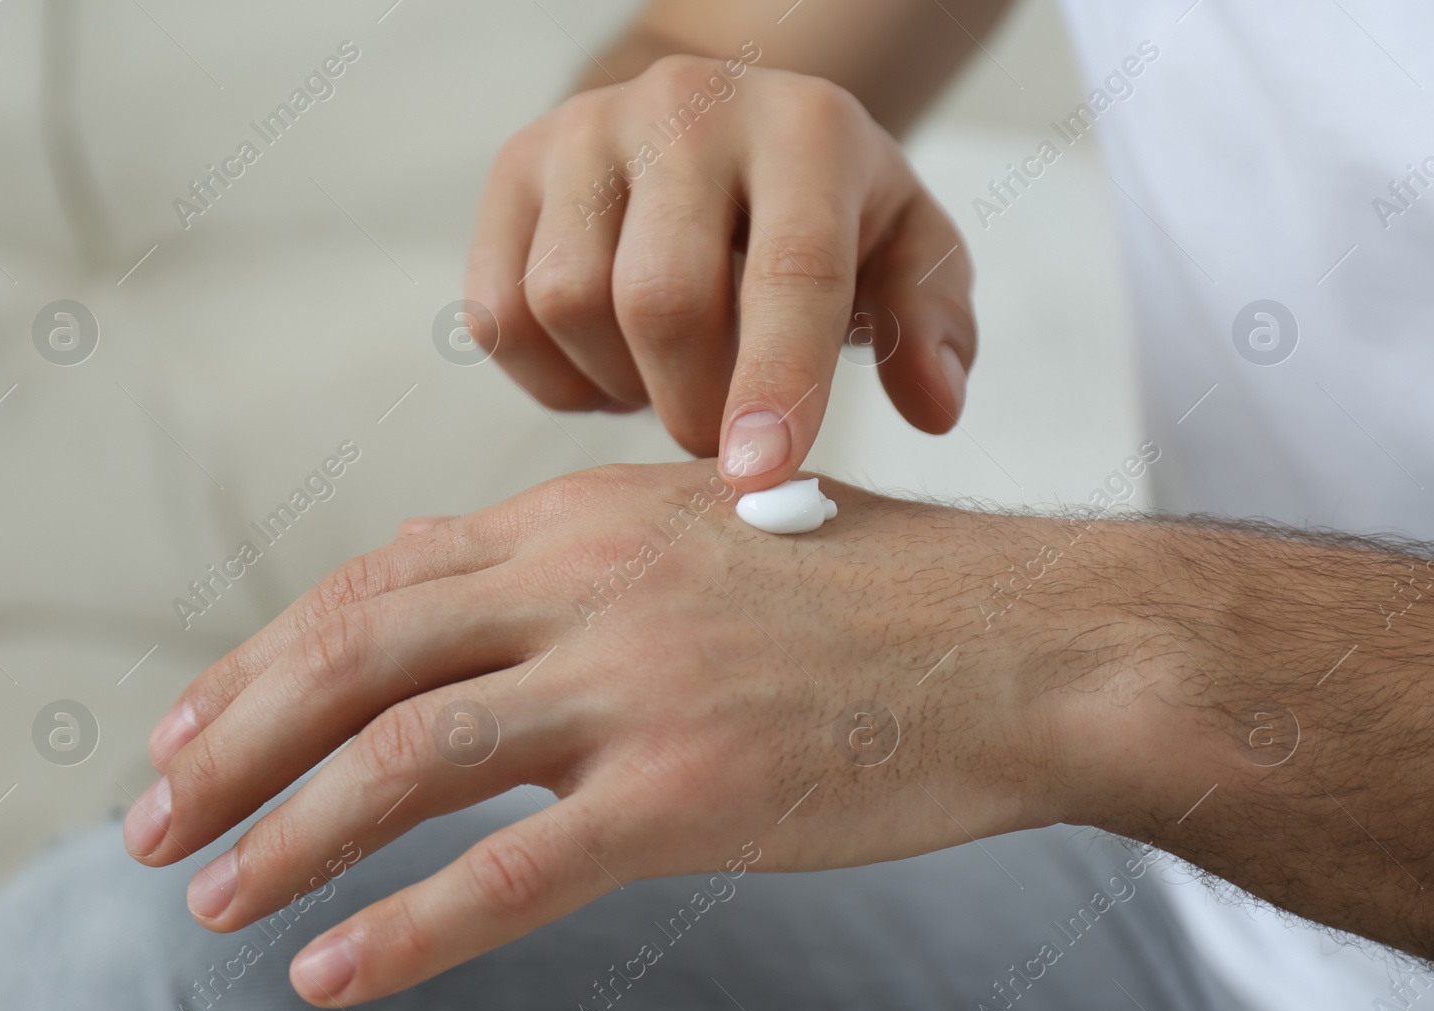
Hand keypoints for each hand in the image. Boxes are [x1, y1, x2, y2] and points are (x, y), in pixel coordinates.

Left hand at [125, 462, 1097, 1006]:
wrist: (1032, 643)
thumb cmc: (878, 600)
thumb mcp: (703, 538)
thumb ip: (576, 566)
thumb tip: (457, 599)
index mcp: (585, 519)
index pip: (380, 581)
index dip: (268, 656)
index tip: (192, 721)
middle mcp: (592, 584)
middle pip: (360, 654)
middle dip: (235, 740)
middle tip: (148, 819)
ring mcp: (639, 684)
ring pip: (410, 755)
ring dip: (290, 833)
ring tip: (210, 899)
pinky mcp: (693, 790)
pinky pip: (515, 868)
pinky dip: (410, 926)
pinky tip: (333, 975)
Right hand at [465, 56, 975, 490]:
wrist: (716, 127)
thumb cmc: (821, 208)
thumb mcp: (907, 250)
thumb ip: (931, 326)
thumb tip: (933, 408)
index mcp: (804, 129)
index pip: (790, 268)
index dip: (776, 383)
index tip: (758, 478)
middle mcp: (686, 108)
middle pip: (661, 299)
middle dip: (692, 405)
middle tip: (721, 437)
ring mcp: (585, 132)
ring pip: (567, 306)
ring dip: (619, 386)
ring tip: (667, 379)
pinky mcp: (514, 170)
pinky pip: (500, 315)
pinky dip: (553, 376)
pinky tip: (608, 364)